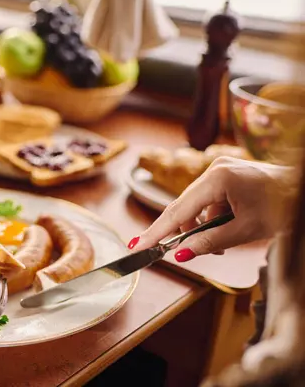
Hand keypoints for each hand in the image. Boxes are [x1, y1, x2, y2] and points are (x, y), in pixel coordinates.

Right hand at [127, 157, 296, 261]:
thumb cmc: (285, 206)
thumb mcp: (245, 230)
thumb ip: (209, 242)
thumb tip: (180, 254)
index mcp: (219, 178)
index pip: (178, 210)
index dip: (156, 231)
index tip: (137, 245)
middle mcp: (215, 168)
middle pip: (183, 206)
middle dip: (183, 231)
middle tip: (171, 252)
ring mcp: (220, 168)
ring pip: (195, 205)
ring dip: (201, 226)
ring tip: (221, 244)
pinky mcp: (226, 173)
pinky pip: (207, 200)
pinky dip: (211, 217)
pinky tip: (226, 227)